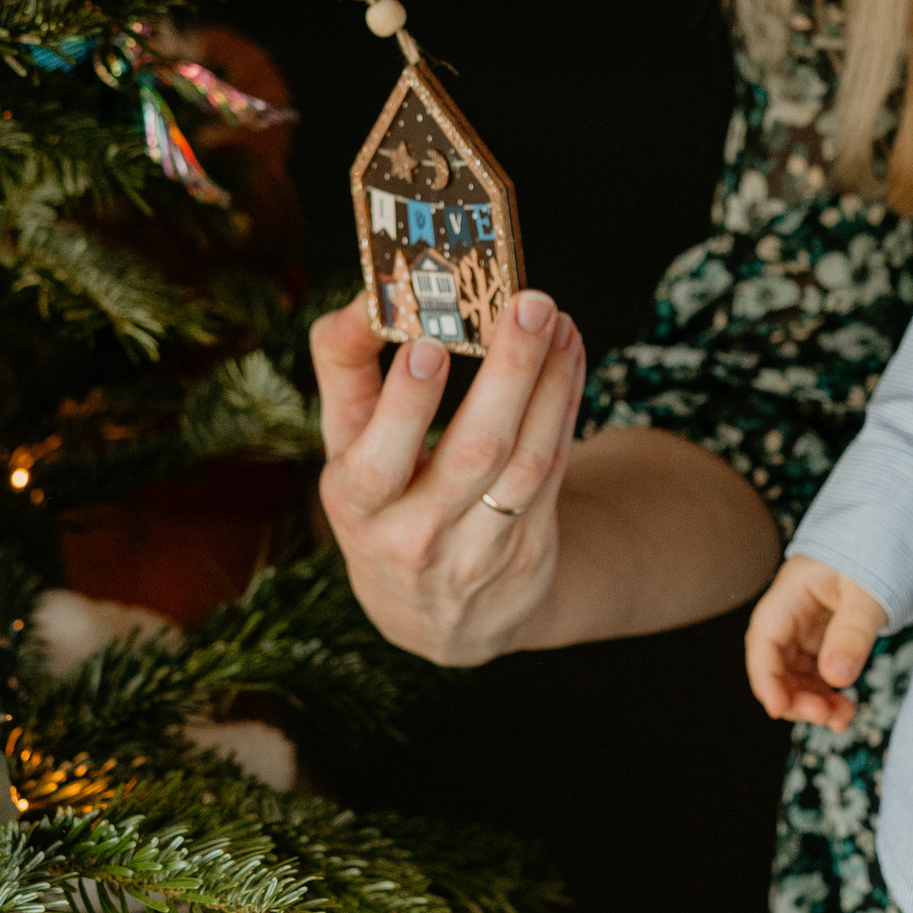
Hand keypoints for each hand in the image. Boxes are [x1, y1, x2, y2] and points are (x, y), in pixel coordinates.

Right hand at [311, 291, 585, 666]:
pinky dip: (564, 404)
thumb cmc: (381, 502)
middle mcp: (416, 535)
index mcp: (358, 507)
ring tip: (557, 320)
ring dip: (549, 382)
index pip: (376, 463)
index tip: (426, 346)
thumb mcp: (344, 447)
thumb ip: (344, 369)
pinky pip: (552, 468)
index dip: (402, 408)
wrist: (438, 615)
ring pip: (525, 460)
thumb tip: (367, 298)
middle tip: (527, 305)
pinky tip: (568, 353)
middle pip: (472, 453)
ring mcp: (478, 549)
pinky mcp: (528, 549)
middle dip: (506, 374)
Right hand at [745, 553, 888, 727]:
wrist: (890, 533)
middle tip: (825, 716)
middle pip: (776, 667)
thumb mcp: (867, 592)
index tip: (781, 709)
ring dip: (813, 702)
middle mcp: (791, 616)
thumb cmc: (874, 550)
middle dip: (794, 698)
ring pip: (796, 677)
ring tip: (843, 718)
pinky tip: (845, 709)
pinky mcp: (825, 641)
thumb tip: (836, 678)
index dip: (766, 679)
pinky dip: (828, 695)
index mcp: (789, 596)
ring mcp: (807, 631)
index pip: (764, 642)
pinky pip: (817, 675)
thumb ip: (852, 632)